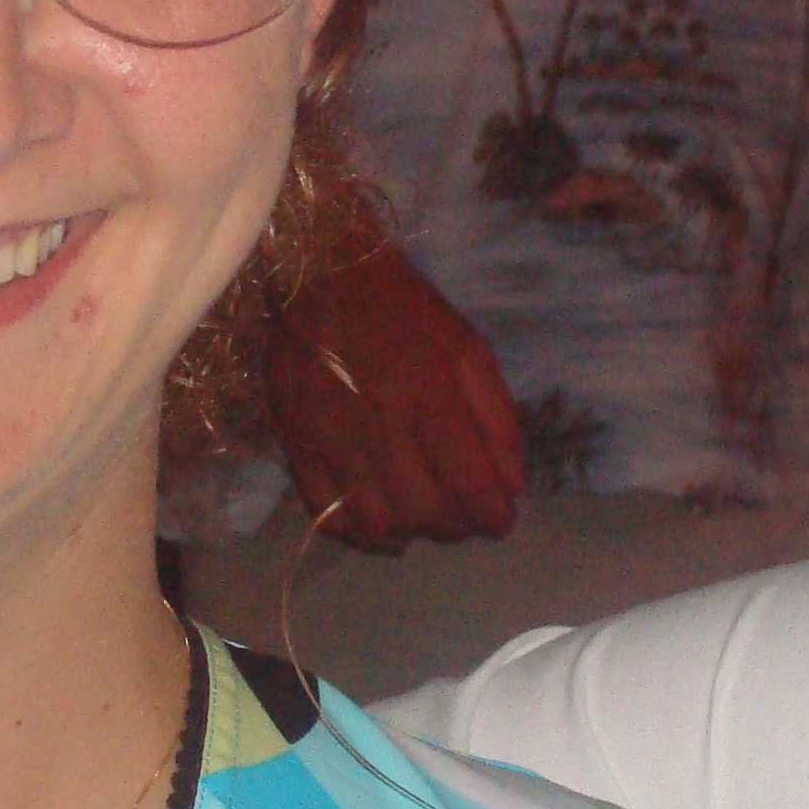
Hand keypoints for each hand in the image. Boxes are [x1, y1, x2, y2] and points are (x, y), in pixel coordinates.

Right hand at [268, 244, 525, 552]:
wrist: (321, 274)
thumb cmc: (404, 309)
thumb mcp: (468, 347)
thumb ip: (497, 418)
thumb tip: (513, 487)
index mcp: (429, 391)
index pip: (468, 485)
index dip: (492, 517)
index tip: (501, 521)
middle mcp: (379, 420)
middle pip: (425, 512)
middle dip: (457, 528)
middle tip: (466, 519)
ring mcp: (330, 436)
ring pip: (377, 523)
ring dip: (411, 534)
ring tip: (424, 521)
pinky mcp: (295, 443)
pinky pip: (327, 514)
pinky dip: (358, 533)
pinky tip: (380, 522)